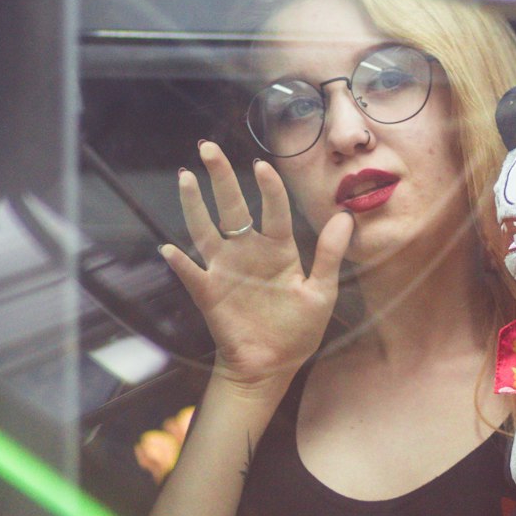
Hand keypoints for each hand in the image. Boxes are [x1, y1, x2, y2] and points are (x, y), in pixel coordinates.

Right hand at [160, 142, 352, 391]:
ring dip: (194, 205)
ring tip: (186, 178)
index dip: (268, 188)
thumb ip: (329, 255)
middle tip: (208, 148)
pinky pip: (192, 275)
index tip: (263, 166)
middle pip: (232, 208)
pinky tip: (168, 249)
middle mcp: (248, 252)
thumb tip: (346, 216)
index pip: (272, 210)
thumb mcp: (321, 293)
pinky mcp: (209, 293)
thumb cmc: (297, 330)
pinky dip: (181, 264)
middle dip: (220, 178)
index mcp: (278, 250)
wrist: (271, 367)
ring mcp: (225, 270)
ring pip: (206, 230)